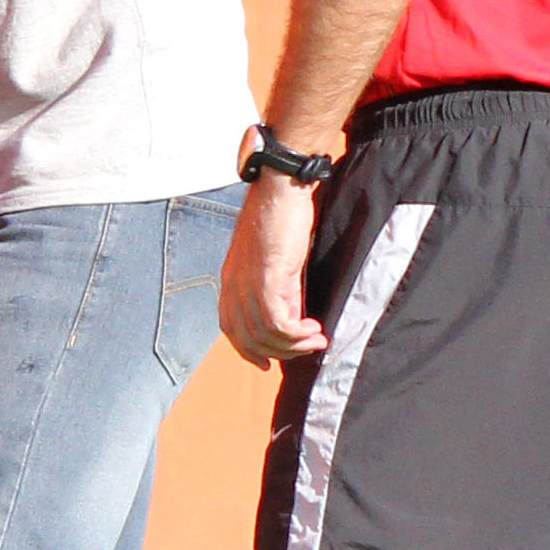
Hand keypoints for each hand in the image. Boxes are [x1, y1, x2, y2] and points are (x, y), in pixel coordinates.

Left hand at [221, 178, 326, 366]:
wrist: (281, 188)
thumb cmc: (282, 218)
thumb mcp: (278, 262)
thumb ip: (281, 289)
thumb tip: (294, 317)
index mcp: (231, 280)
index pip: (232, 328)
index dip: (249, 350)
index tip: (271, 362)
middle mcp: (233, 285)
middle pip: (247, 338)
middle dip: (280, 352)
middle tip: (310, 348)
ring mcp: (247, 282)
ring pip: (264, 334)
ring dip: (294, 345)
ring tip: (318, 339)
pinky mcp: (266, 277)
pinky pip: (277, 321)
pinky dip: (297, 333)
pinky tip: (314, 328)